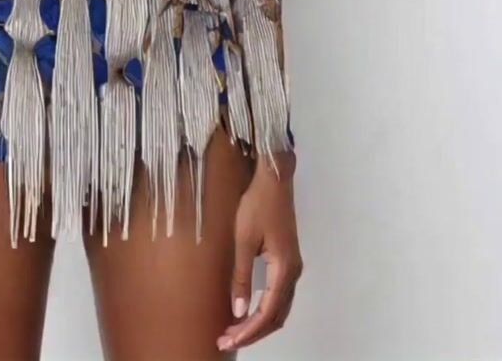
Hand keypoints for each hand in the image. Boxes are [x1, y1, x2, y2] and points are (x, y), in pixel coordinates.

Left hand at [217, 154, 303, 351]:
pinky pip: (278, 296)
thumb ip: (241, 276)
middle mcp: (293, 273)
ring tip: (235, 330)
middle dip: (253, 332)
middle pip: (276, 316)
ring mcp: (292, 267)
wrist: (274, 179)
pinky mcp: (287, 260)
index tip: (228, 339)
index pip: (267, 313)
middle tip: (227, 340)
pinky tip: (248, 311)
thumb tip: (237, 311)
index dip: (248, 331)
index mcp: (284, 270)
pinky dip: (265, 309)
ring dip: (259, 323)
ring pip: (279, 308)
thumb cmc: (257, 204)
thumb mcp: (243, 239)